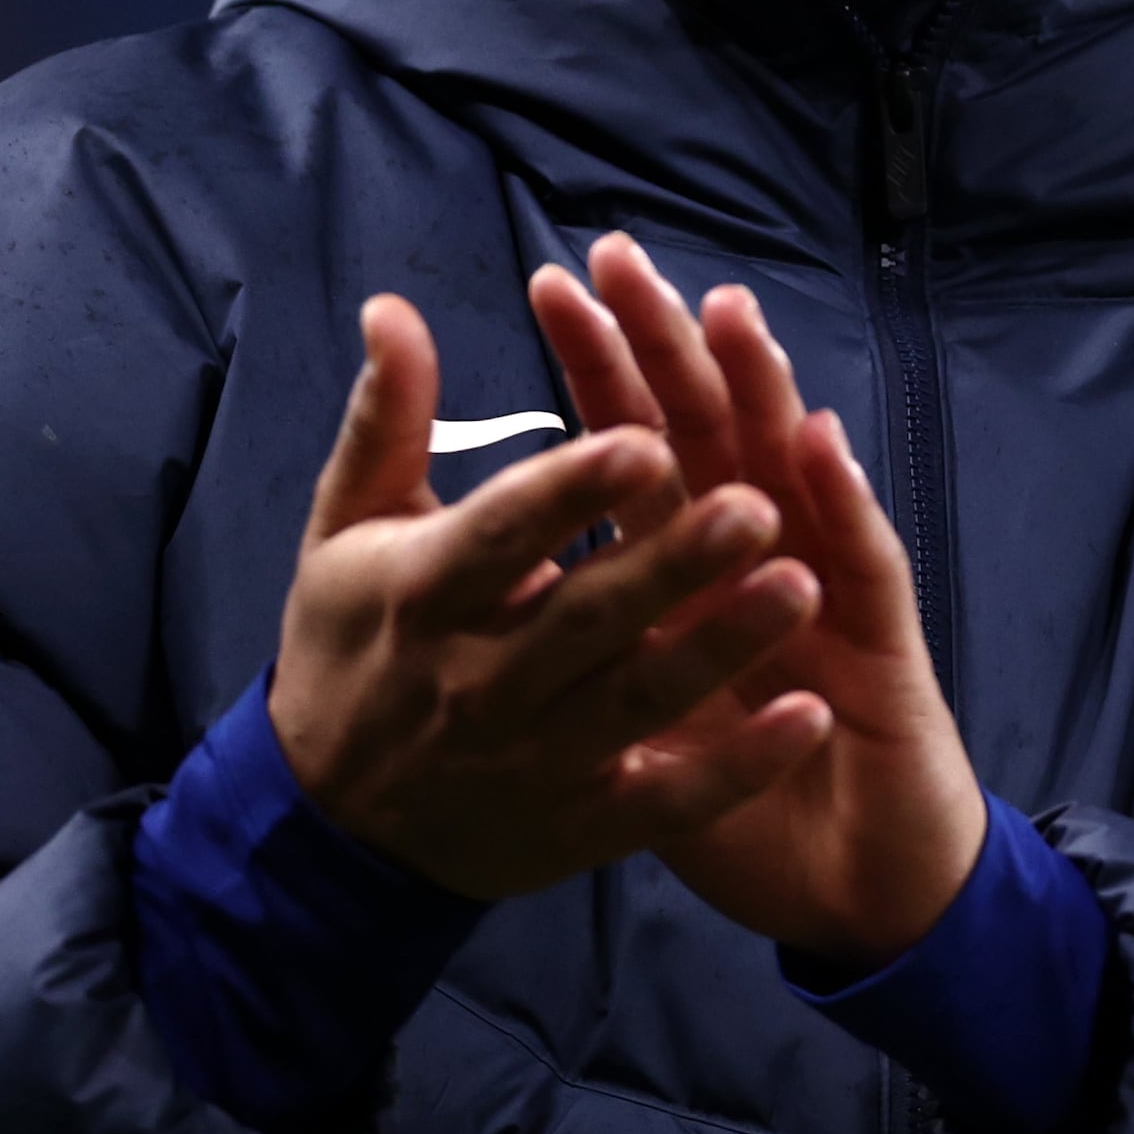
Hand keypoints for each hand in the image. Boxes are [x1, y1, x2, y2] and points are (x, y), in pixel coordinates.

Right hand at [268, 294, 829, 899]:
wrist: (327, 827)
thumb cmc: (348, 647)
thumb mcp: (346, 529)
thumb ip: (386, 419)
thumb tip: (392, 306)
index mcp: (424, 592)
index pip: (505, 533)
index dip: (573, 489)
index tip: (646, 437)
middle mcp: (479, 680)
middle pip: (588, 616)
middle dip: (674, 563)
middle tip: (758, 507)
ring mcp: (532, 760)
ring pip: (639, 700)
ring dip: (723, 647)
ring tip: (804, 586)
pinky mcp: (576, 827)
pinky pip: (667, 802)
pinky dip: (737, 767)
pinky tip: (807, 719)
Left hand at [530, 234, 986, 965]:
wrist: (862, 897)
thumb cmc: (754, 811)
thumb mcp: (645, 728)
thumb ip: (590, 648)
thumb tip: (500, 580)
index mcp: (695, 578)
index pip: (639, 450)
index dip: (598, 372)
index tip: (550, 289)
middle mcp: (763, 565)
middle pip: (710, 433)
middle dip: (664, 346)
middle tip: (620, 258)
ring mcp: (828, 596)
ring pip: (791, 475)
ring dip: (759, 393)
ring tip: (720, 312)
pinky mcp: (883, 649)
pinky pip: (861, 567)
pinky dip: (840, 502)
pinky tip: (815, 442)